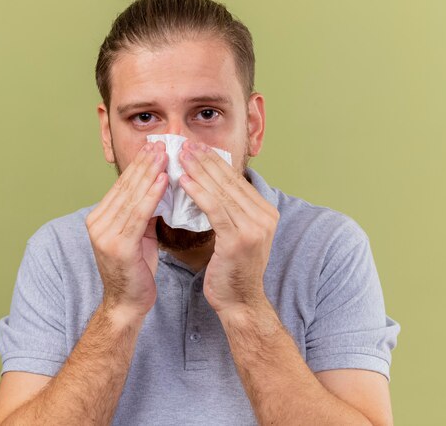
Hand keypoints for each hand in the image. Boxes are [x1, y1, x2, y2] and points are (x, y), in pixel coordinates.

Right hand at [86, 142, 168, 317]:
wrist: (126, 304)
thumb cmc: (135, 270)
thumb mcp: (138, 235)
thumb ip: (142, 213)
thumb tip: (157, 189)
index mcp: (99, 218)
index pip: (122, 185)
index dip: (138, 165)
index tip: (154, 147)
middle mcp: (97, 223)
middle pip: (125, 187)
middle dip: (145, 163)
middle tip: (161, 143)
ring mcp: (105, 235)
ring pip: (132, 197)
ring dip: (150, 173)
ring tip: (164, 155)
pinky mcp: (118, 247)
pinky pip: (139, 215)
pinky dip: (152, 195)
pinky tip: (163, 180)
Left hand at [178, 140, 279, 314]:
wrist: (240, 302)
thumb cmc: (232, 270)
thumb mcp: (236, 234)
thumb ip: (230, 211)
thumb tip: (210, 185)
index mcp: (265, 212)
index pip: (236, 180)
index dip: (214, 161)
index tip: (195, 147)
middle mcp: (264, 217)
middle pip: (229, 181)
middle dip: (205, 160)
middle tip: (184, 143)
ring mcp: (254, 228)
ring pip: (221, 191)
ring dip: (198, 170)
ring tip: (180, 155)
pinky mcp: (238, 239)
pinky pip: (214, 209)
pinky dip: (198, 192)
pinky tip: (183, 181)